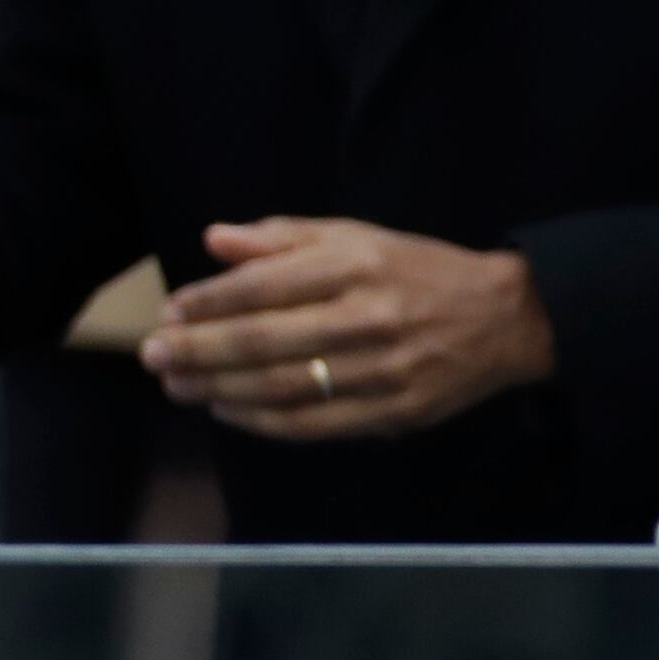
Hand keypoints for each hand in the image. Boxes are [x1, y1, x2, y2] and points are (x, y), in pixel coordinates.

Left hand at [138, 218, 552, 440]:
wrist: (505, 319)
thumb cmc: (416, 271)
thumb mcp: (355, 236)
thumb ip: (282, 238)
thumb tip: (214, 240)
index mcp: (355, 264)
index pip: (263, 286)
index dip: (208, 302)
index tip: (169, 312)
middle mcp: (366, 316)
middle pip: (264, 340)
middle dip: (198, 350)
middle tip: (153, 356)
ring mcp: (381, 369)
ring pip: (283, 386)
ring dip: (219, 389)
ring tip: (178, 385)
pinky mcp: (394, 412)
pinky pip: (314, 423)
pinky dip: (263, 421)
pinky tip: (227, 409)